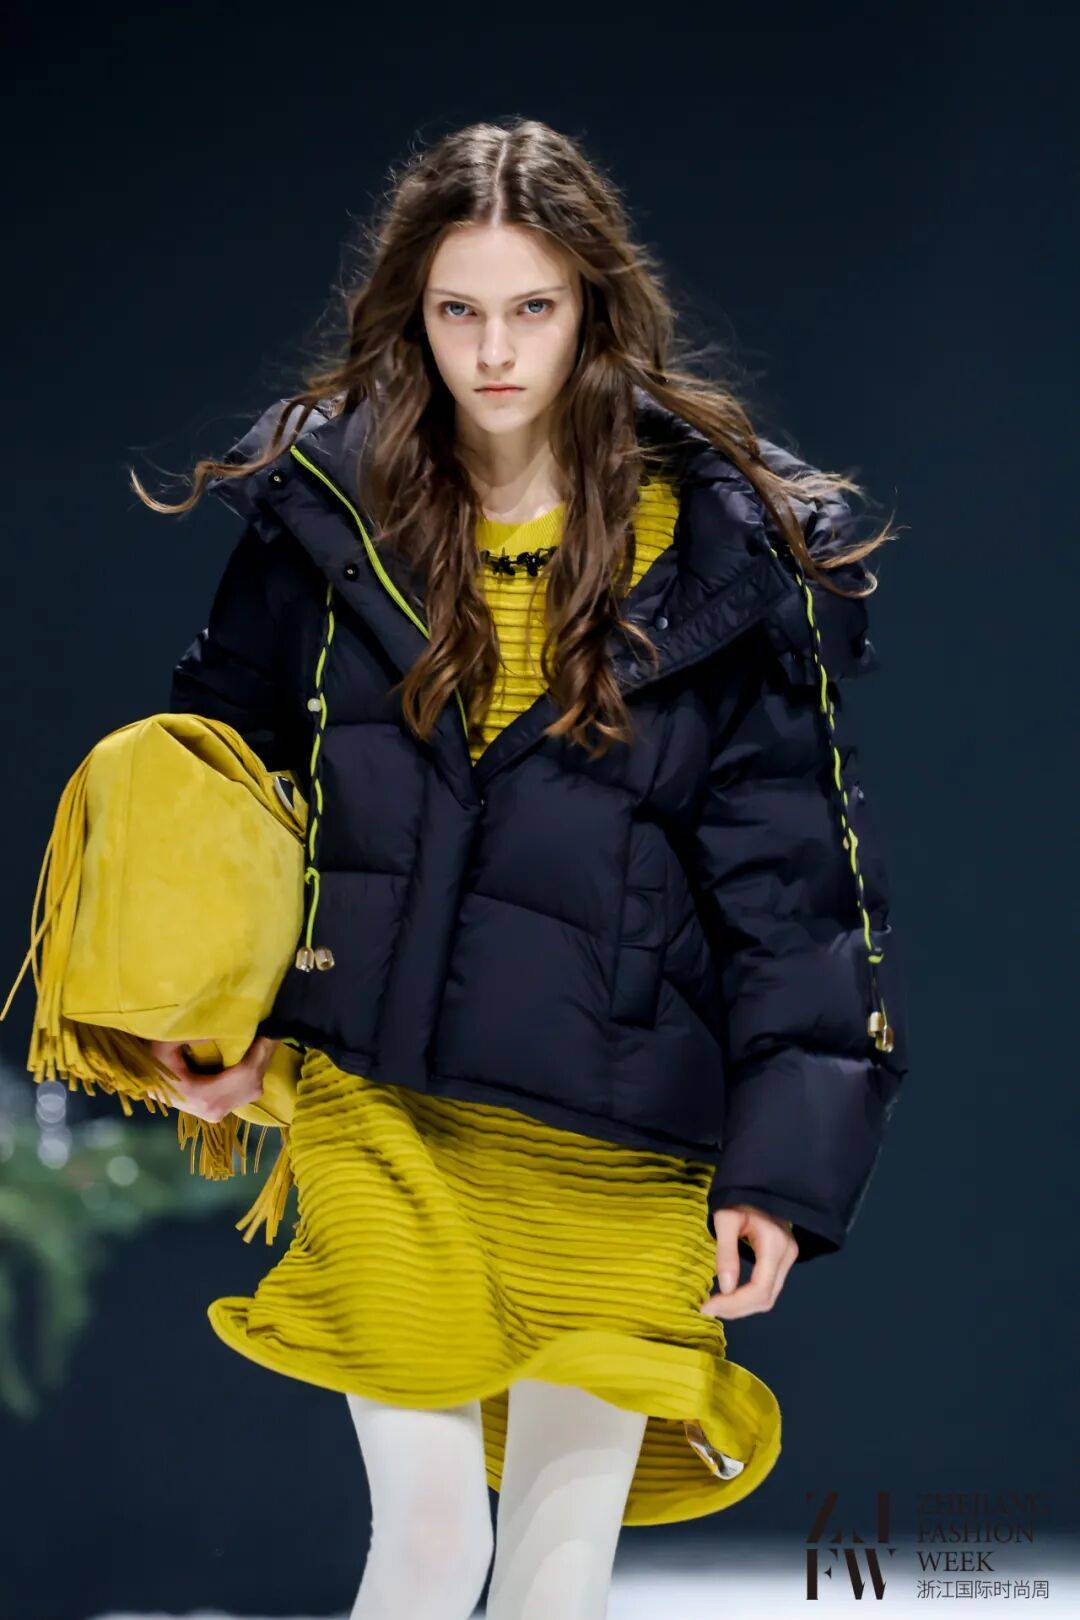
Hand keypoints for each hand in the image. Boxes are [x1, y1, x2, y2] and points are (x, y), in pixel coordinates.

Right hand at [145, 1035, 279, 1122]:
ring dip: (262, 1063)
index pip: (245, 1074)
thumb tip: (219, 1032)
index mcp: (202, 1096)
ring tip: (265, 1039)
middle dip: (265, 1056)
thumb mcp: (164, 1044)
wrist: (146, 1083)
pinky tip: (256, 1054)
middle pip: (253, 1082)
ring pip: (254, 1089)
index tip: (267, 1031)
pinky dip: (255, 1072)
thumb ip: (188, 1036)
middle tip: (272, 1030)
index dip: (259, 1052)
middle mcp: (214, 1110)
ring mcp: (218, 1113)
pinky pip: (247, 1092)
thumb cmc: (152, 1063)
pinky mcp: (220, 1111)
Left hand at [699, 1203, 797, 1318]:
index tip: (707, 1307)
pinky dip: (748, 1297)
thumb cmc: (738, 1197)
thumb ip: (726, 1252)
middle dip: (735, 1309)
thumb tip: (726, 1288)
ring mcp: (789, 1257)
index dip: (733, 1304)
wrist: (757, 1184)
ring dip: (741, 1306)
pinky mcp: (783, 1259)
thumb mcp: (725, 1219)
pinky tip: (729, 1295)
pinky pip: (768, 1287)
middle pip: (766, 1298)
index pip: (759, 1289)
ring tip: (716, 1305)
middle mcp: (787, 1254)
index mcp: (774, 1244)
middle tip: (707, 1308)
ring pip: (768, 1297)